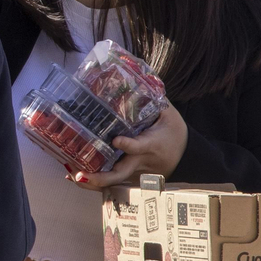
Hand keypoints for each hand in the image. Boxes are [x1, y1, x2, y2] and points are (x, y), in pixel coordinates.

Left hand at [67, 104, 187, 189]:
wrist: (188, 157)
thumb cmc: (175, 133)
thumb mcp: (169, 114)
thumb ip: (154, 99)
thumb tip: (139, 78)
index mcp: (151, 144)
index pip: (139, 146)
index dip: (128, 145)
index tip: (116, 140)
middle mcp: (141, 161)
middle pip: (120, 173)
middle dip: (100, 176)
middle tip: (81, 173)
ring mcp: (135, 172)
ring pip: (114, 181)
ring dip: (92, 182)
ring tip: (73, 175)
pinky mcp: (132, 177)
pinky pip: (112, 182)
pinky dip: (94, 182)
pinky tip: (77, 177)